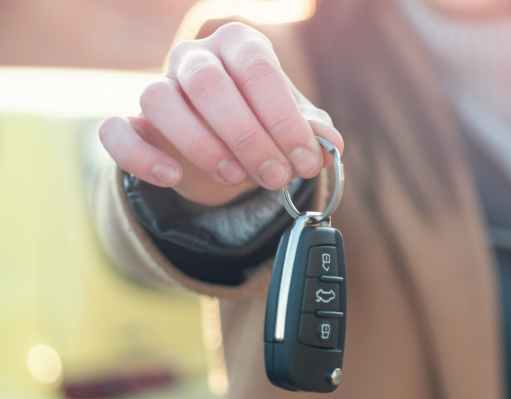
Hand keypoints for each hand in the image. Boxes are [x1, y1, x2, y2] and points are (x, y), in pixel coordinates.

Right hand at [98, 22, 343, 205]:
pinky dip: (141, 156)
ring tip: (235, 177)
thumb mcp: (296, 127)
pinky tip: (174, 178)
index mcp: (239, 44)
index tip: (306, 161)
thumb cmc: (266, 124)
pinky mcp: (131, 121)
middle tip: (277, 177)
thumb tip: (330, 147)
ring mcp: (158, 85)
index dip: (284, 119)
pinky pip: (116, 130)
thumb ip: (313, 132)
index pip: (258, 70)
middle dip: (248, 137)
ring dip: (201, 144)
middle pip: (209, 83)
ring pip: (159, 99)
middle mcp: (195, 57)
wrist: (227, 146)